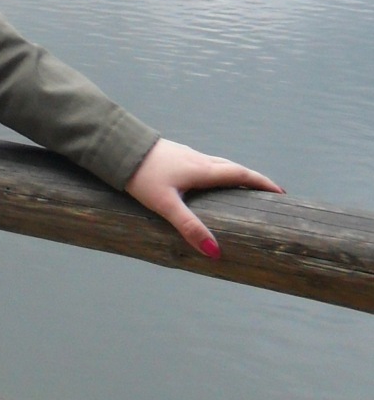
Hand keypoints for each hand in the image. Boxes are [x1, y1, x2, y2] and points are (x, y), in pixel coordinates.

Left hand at [124, 138, 282, 258]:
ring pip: (219, 164)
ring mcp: (187, 155)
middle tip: (269, 193)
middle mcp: (198, 159)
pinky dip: (218, 172)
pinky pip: (206, 164)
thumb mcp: (166, 205)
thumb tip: (215, 252)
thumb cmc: (142, 175)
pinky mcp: (175, 155)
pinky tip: (210, 182)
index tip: (281, 192)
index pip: (240, 174)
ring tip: (244, 189)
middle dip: (252, 180)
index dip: (261, 183)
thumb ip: (189, 227)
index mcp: (202, 169)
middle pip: (233, 168)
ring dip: (236, 174)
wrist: (119, 147)